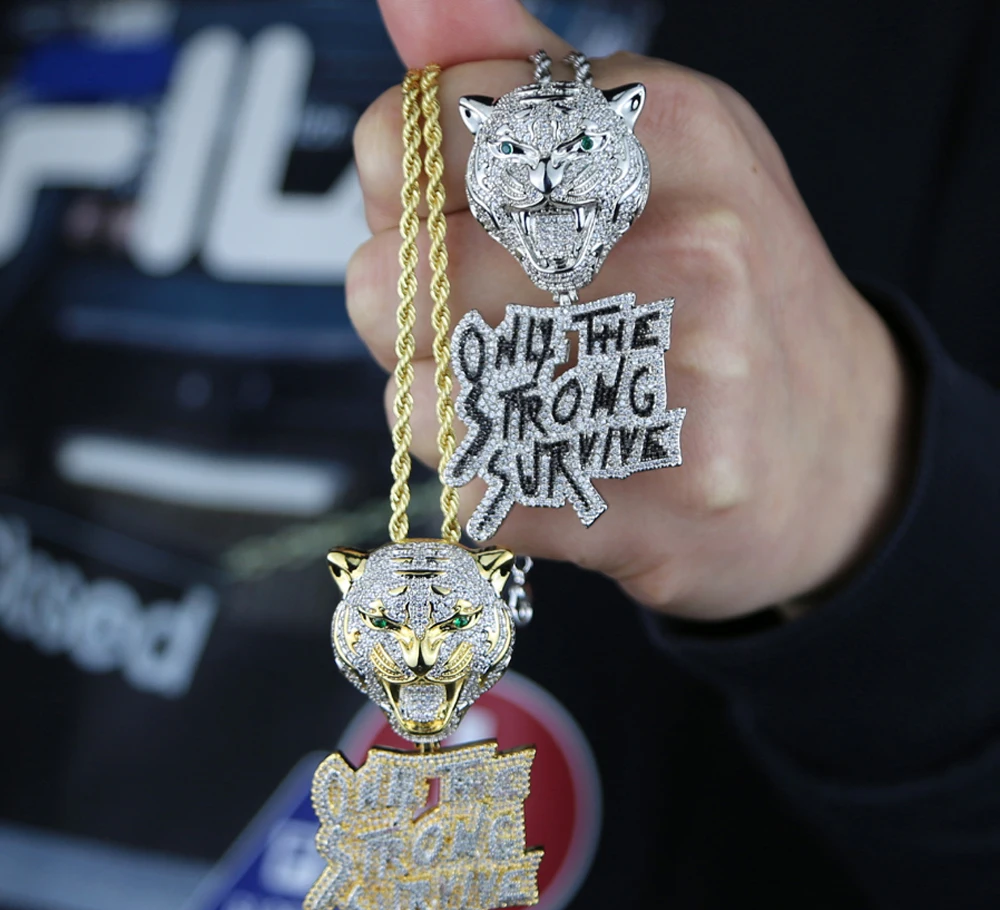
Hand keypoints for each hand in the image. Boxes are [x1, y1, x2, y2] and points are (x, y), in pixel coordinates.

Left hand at [348, 0, 909, 619]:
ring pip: (417, 393)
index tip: (453, 207)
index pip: (422, 135)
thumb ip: (520, 78)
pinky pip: (467, 487)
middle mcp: (682, 256)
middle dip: (410, 301)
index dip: (401, 182)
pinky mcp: (640, 508)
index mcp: (672, 135)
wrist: (832, 457)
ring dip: (443, 396)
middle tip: (486, 312)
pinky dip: (485, 473)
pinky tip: (554, 452)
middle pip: (395, 276)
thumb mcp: (651, 149)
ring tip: (526, 386)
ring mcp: (667, 392)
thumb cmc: (718, 290)